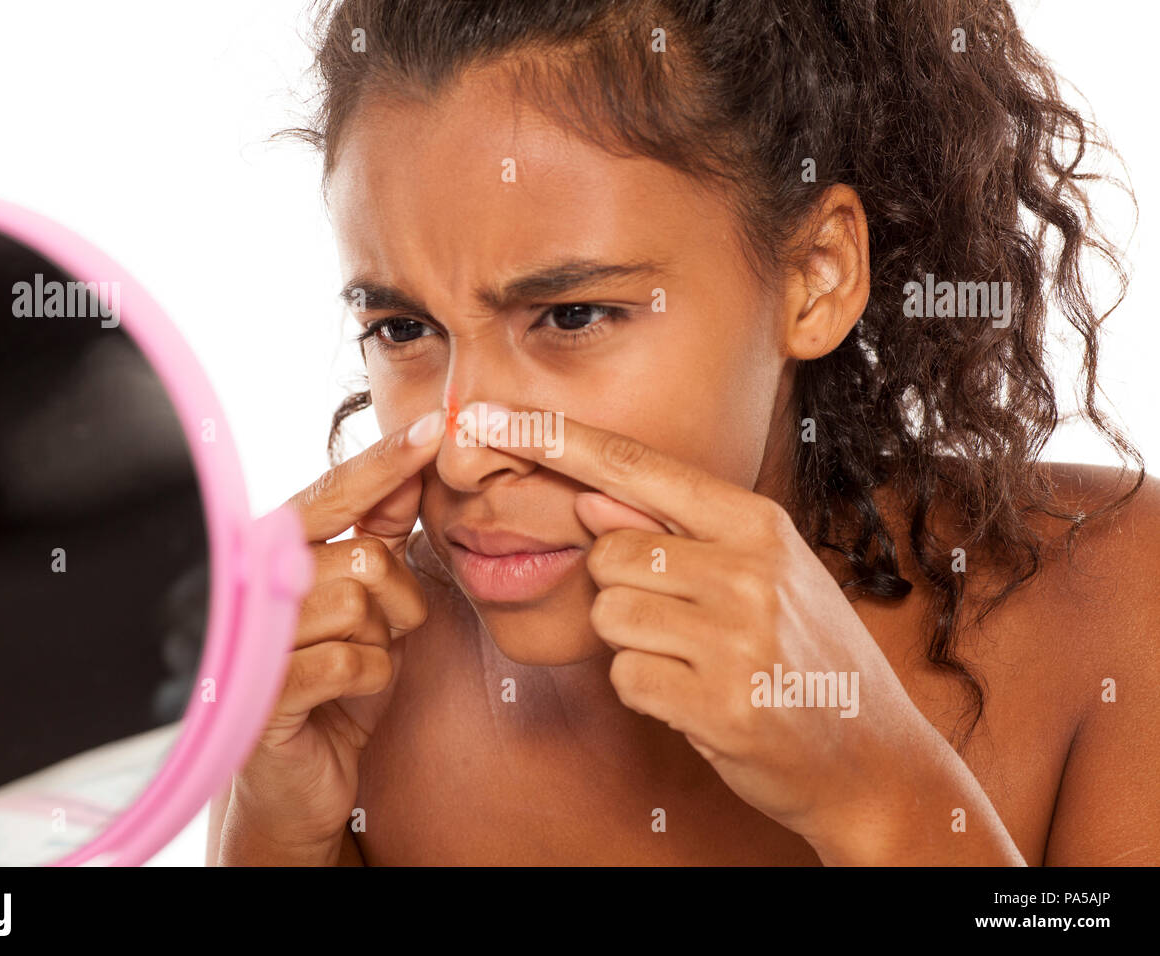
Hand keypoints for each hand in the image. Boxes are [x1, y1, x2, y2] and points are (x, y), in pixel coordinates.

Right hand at [226, 409, 443, 853]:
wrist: (297, 774)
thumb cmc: (332, 679)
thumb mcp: (366, 603)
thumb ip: (379, 536)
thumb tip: (411, 473)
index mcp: (277, 551)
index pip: (335, 494)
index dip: (385, 462)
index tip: (435, 425)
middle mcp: (254, 582)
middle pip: (364, 556)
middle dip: (397, 600)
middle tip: (384, 630)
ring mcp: (253, 636)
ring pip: (359, 606)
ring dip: (382, 644)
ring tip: (359, 664)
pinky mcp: (263, 691)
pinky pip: (350, 661)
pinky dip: (370, 680)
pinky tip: (347, 695)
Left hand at [479, 402, 974, 856]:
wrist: (874, 757)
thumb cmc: (805, 654)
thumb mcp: (763, 574)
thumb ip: (678, 533)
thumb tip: (590, 498)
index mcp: (758, 524)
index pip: (637, 467)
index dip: (557, 441)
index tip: (491, 418)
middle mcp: (750, 569)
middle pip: (606, 554)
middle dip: (620, 589)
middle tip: (681, 622)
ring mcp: (737, 638)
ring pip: (609, 615)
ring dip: (636, 644)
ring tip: (698, 661)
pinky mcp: (720, 704)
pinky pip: (626, 676)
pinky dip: (648, 691)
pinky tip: (700, 698)